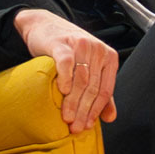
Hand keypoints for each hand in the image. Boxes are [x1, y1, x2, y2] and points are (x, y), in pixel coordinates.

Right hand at [12, 9, 118, 132]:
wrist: (44, 26)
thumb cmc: (67, 50)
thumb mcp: (88, 68)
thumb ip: (100, 92)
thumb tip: (110, 118)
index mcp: (109, 57)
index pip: (105, 90)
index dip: (96, 111)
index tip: (87, 126)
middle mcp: (98, 50)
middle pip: (92, 87)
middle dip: (84, 111)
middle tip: (75, 128)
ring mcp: (81, 45)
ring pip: (80, 80)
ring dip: (74, 102)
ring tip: (67, 118)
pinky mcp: (62, 44)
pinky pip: (66, 64)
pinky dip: (65, 80)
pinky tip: (63, 93)